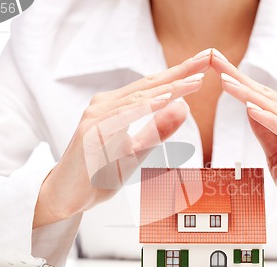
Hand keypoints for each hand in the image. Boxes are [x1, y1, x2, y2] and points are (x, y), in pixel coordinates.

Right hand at [33, 51, 211, 227]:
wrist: (68, 198)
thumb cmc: (99, 173)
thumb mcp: (137, 151)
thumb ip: (158, 131)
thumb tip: (184, 108)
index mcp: (117, 107)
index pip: (154, 87)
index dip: (180, 74)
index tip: (205, 63)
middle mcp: (105, 105)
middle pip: (149, 85)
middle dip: (181, 71)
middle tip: (208, 58)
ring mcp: (96, 116)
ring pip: (139, 98)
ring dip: (169, 88)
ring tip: (195, 80)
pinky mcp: (90, 131)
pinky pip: (122, 116)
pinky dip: (145, 107)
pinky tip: (166, 99)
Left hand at [211, 52, 276, 256]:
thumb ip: (267, 134)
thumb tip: (249, 109)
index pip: (261, 97)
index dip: (237, 81)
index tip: (214, 65)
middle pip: (266, 96)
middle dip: (238, 78)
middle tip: (213, 60)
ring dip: (249, 95)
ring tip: (226, 81)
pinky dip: (272, 121)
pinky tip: (253, 110)